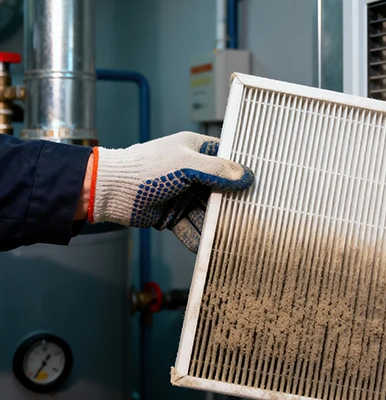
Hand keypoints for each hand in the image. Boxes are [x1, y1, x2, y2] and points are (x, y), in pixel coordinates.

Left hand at [87, 132, 253, 251]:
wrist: (112, 191)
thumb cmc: (147, 168)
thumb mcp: (187, 164)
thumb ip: (218, 170)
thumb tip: (246, 176)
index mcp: (197, 150)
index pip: (227, 159)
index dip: (242, 171)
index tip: (259, 184)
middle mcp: (193, 172)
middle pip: (221, 190)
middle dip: (232, 204)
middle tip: (250, 215)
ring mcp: (184, 194)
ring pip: (207, 211)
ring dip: (216, 224)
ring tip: (233, 237)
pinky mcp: (173, 214)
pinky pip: (191, 227)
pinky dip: (198, 238)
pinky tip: (208, 248)